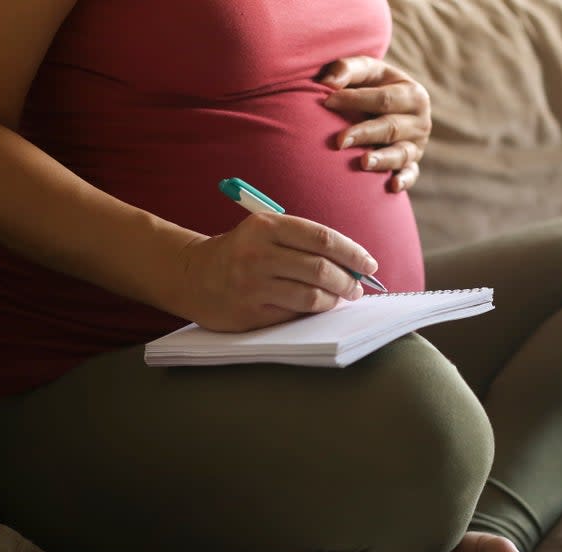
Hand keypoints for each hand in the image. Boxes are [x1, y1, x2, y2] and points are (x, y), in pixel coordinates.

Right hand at [172, 213, 378, 331]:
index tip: (369, 263)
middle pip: (321, 269)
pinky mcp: (249, 313)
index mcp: (266, 227)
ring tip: (341, 298)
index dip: (352, 253)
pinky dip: (313, 312)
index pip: (322, 239)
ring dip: (334, 299)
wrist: (192, 275)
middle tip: (358, 287)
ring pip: (311, 296)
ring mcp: (253, 286)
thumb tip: (351, 263)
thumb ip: (302, 241)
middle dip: (348, 280)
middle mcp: (258, 254)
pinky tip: (318, 308)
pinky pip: (294, 314)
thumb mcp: (264, 232)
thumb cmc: (239, 252)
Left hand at [319, 56, 431, 192]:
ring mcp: (417, 145)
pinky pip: (410, 175)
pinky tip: (392, 186)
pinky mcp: (413, 165)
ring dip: (383, 159)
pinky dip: (404, 180)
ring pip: (401, 153)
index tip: (326, 102)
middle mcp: (420, 120)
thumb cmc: (371, 86)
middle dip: (365, 133)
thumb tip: (327, 84)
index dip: (355, 100)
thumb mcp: (366, 72)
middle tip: (339, 141)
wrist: (389, 108)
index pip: (383, 98)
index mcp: (412, 93)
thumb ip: (347, 69)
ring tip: (364, 162)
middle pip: (391, 127)